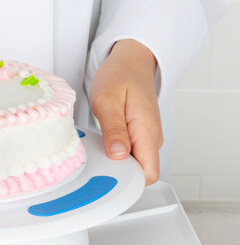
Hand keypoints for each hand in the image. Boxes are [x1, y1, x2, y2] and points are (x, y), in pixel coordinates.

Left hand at [89, 39, 163, 184]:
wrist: (130, 62)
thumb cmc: (120, 76)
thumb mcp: (108, 100)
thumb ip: (113, 129)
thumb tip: (117, 154)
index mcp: (147, 132)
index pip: (149, 173)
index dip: (129, 182)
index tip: (106, 179)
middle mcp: (151, 138)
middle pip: (139, 173)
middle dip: (117, 176)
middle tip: (92, 166)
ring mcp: (146, 139)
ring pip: (133, 165)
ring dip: (114, 164)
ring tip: (94, 153)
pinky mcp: (139, 137)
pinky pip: (128, 155)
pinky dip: (114, 155)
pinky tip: (100, 146)